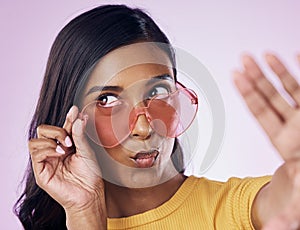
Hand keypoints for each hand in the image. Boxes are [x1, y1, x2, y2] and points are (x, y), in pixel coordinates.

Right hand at [29, 106, 105, 227]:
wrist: (90, 192)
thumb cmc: (90, 174)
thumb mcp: (86, 150)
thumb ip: (80, 134)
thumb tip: (78, 117)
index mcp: (65, 145)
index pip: (61, 127)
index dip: (67, 118)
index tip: (75, 110)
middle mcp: (54, 151)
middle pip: (43, 130)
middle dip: (57, 130)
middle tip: (70, 140)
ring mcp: (46, 160)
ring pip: (35, 140)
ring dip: (51, 140)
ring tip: (65, 148)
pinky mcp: (41, 171)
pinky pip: (35, 153)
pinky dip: (47, 149)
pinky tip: (59, 153)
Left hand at [233, 54, 299, 228]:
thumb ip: (286, 216)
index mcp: (284, 141)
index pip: (261, 112)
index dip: (248, 93)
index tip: (235, 77)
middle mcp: (293, 126)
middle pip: (270, 96)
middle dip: (256, 77)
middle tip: (243, 59)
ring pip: (288, 88)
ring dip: (276, 70)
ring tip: (262, 54)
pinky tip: (294, 56)